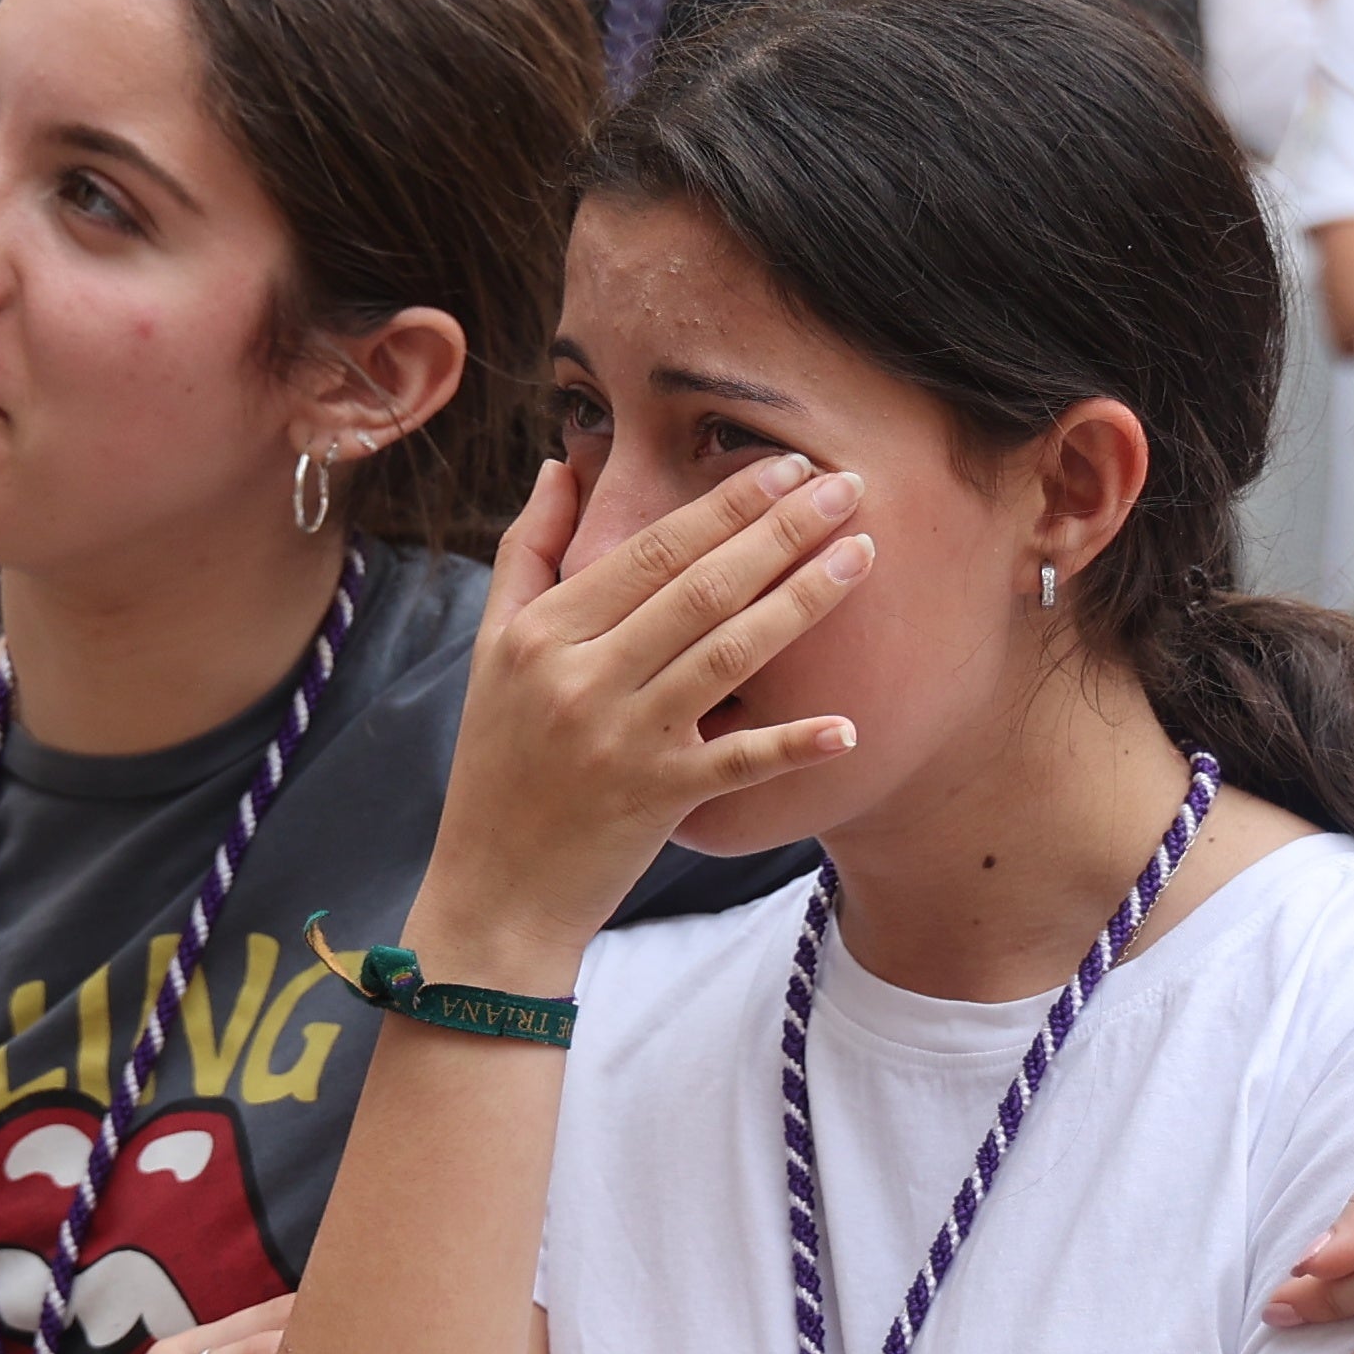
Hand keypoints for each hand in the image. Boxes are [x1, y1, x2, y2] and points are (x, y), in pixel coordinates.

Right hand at [406, 455, 866, 986]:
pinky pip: (736, 763)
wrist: (493, 889)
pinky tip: (848, 724)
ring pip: (729, 654)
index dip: (724, 504)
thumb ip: (527, 552)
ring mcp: (623, 739)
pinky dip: (791, 743)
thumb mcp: (492, 651)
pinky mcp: (657, 799)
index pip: (650, 549)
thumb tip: (562, 465)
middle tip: (846, 484)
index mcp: (545, 633)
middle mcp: (582, 678)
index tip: (785, 465)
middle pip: (700, 587)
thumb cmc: (499, 762)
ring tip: (861, 555)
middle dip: (779, 529)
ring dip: (802, 601)